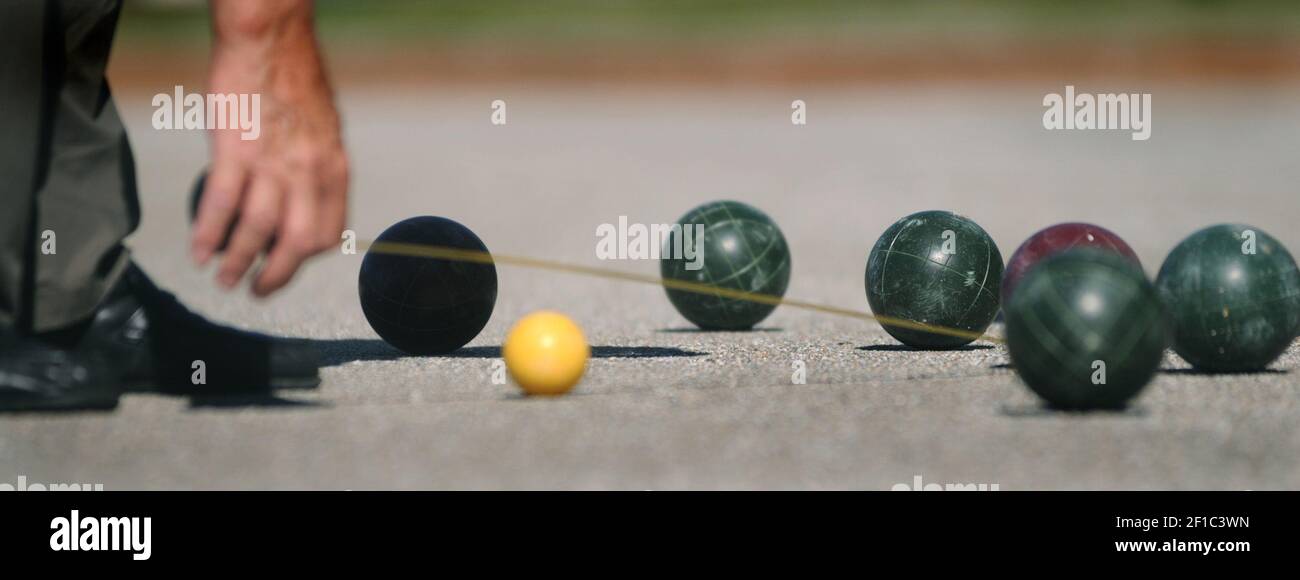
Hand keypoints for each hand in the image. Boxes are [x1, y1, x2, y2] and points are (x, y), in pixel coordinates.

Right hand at [191, 0, 348, 296]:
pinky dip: (208, 234)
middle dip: (276, 275)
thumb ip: (317, 167)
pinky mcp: (234, 151)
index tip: (289, 263)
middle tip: (257, 290)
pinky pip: (220, 205)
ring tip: (223, 278)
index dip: (307, 257)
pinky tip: (199, 251)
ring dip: (237, 262)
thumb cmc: (292, 77)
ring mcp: (272, 163)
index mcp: (334, 168)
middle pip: (296, 243)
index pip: (328, 231)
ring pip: (257, 232)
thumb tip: (307, 198)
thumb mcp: (324, 129)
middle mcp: (308, 172)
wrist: (269, 39)